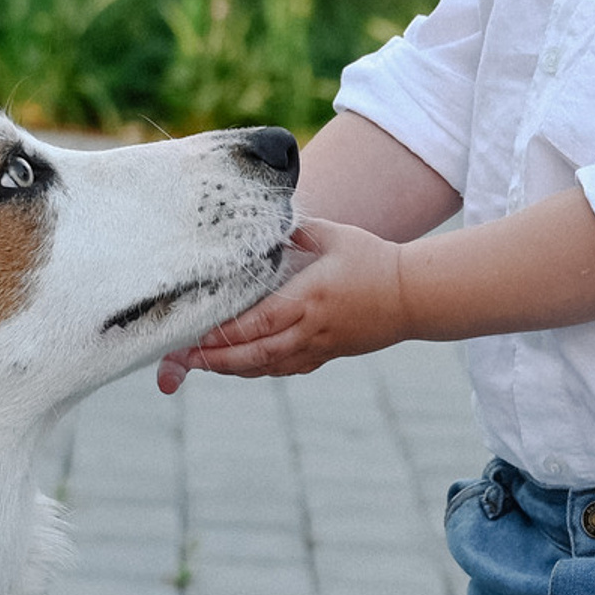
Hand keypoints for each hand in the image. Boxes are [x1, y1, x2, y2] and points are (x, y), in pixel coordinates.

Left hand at [156, 218, 407, 385]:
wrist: (413, 296)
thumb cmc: (373, 259)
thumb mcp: (333, 235)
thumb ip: (295, 231)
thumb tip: (262, 225)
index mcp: (308, 298)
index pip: (257, 323)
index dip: (222, 334)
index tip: (192, 335)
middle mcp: (310, 329)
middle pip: (254, 354)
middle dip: (215, 359)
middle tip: (181, 359)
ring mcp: (318, 346)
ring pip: (266, 366)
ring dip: (231, 368)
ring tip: (200, 363)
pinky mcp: (325, 354)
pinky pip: (284, 368)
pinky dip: (257, 369)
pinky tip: (237, 365)